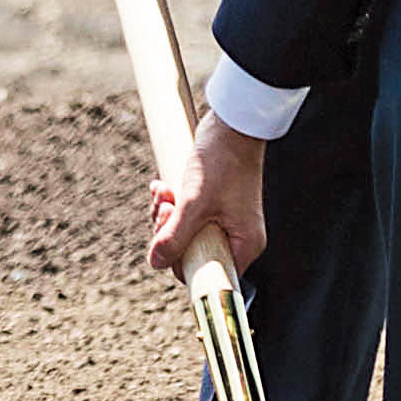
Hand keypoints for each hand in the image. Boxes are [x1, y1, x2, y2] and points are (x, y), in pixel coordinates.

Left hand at [148, 115, 270, 280]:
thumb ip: (174, 236)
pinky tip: (161, 186)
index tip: (166, 243)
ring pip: (182, 232)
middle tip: (164, 208)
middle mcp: (237, 237)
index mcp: (244, 245)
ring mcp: (224, 221)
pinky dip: (169, 202)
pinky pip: (183, 215)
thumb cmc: (222, 163)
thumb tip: (156, 262)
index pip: (208, 275)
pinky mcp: (211, 205)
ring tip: (162, 191)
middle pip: (190, 252)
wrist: (231, 125)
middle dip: (168, 231)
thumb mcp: (193, 203)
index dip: (181, 264)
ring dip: (164, 213)